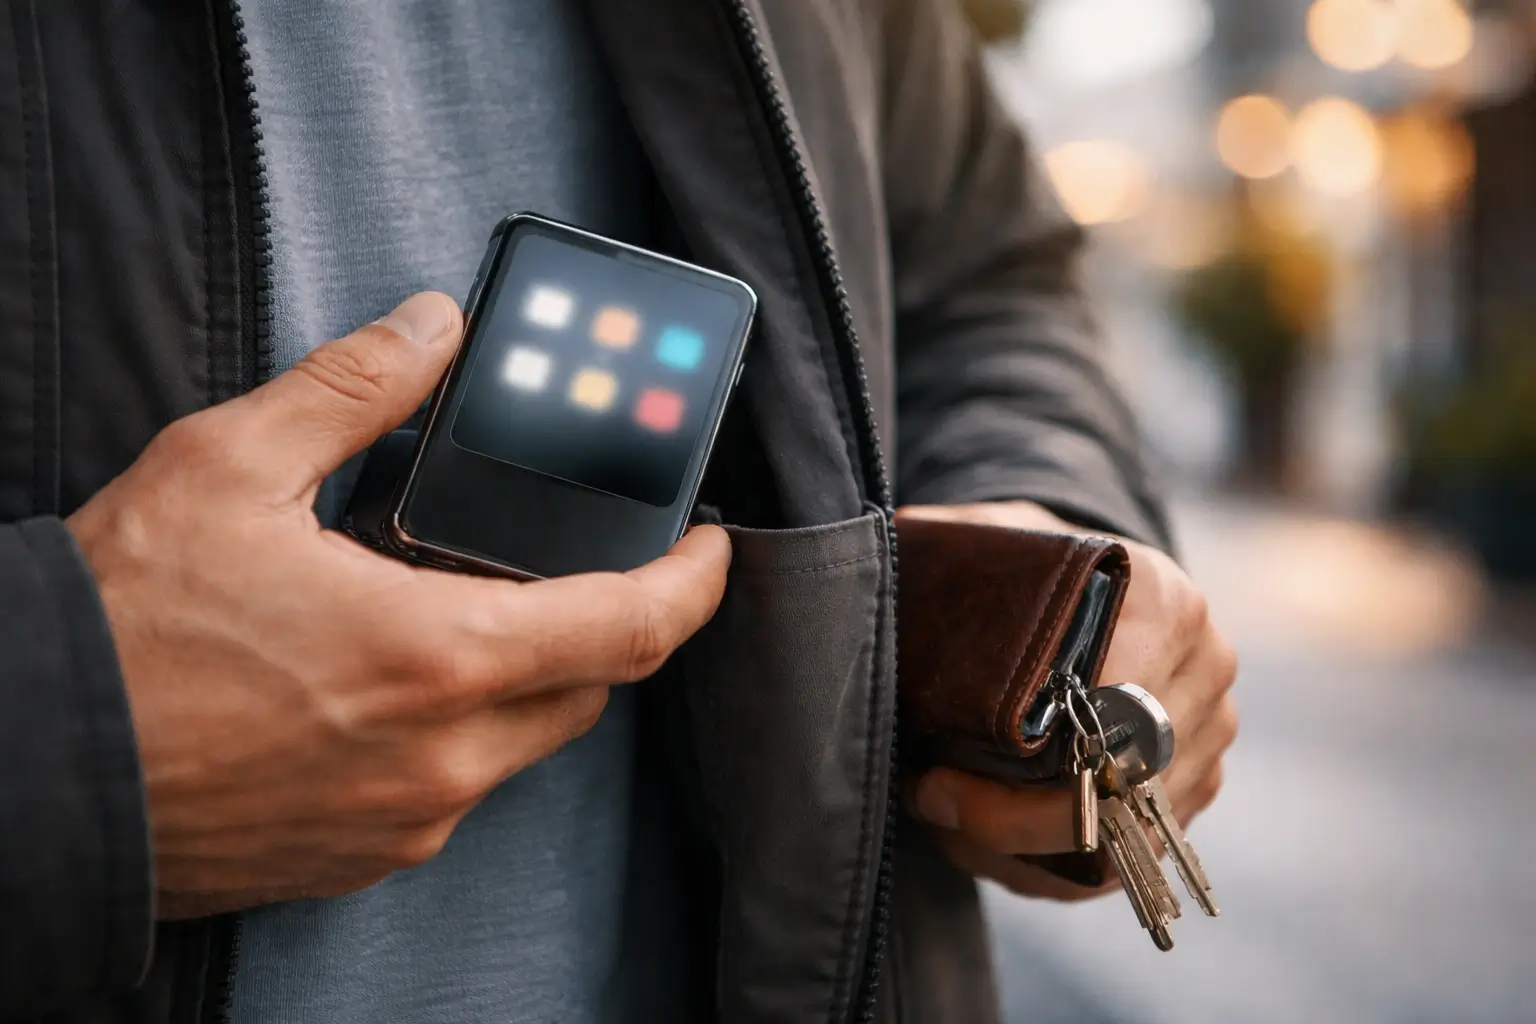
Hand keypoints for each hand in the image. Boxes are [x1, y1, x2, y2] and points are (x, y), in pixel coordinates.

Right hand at [67, 293, 731, 918]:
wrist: (28, 769)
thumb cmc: (119, 626)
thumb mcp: (230, 464)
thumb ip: (355, 389)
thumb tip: (431, 329)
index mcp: (439, 654)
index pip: (632, 626)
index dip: (694, 583)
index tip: (709, 548)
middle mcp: (442, 754)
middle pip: (588, 686)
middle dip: (597, 623)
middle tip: (559, 565)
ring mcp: (406, 819)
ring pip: (523, 742)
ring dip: (519, 676)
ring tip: (449, 611)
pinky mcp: (361, 857)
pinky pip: (454, 790)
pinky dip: (455, 731)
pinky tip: (385, 685)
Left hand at [896, 501, 1236, 900]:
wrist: (1096, 581)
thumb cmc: (1030, 564)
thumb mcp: (990, 537)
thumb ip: (951, 543)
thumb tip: (882, 553)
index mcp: (1163, 602)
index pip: (1102, 723)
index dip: (1018, 778)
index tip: (935, 782)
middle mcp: (1204, 670)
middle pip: (1111, 794)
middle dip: (1004, 824)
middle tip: (929, 805)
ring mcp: (1211, 733)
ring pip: (1118, 842)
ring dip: (1019, 852)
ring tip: (946, 823)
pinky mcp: (1200, 782)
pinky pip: (1127, 858)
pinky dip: (1048, 866)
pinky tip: (985, 843)